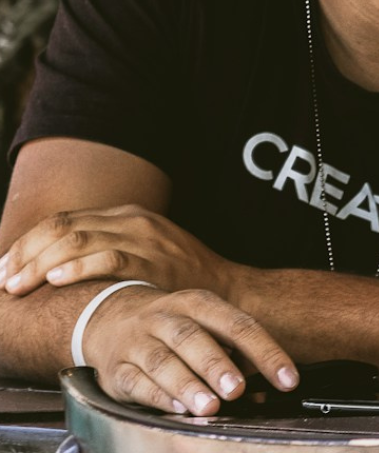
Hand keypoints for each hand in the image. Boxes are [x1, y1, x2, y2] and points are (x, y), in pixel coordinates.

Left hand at [0, 205, 240, 298]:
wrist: (227, 291)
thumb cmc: (178, 277)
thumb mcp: (143, 250)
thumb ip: (105, 249)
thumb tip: (52, 266)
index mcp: (125, 215)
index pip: (62, 220)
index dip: (26, 243)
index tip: (4, 268)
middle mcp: (131, 221)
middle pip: (62, 227)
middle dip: (24, 254)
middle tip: (3, 282)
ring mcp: (144, 239)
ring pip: (77, 240)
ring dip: (39, 265)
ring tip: (17, 286)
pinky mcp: (154, 262)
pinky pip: (108, 259)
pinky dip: (77, 268)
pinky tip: (56, 281)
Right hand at [79, 284, 299, 414]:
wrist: (109, 317)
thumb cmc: (174, 328)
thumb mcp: (205, 326)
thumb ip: (234, 355)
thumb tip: (263, 390)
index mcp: (198, 304)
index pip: (238, 325)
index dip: (266, 352)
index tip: (287, 378)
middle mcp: (166, 318)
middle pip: (192, 338)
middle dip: (216, 365)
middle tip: (237, 389)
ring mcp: (138, 342)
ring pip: (162, 361)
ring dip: (187, 385)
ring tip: (209, 406)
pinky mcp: (116, 369)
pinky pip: (136, 383)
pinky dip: (158, 397)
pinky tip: (177, 409)